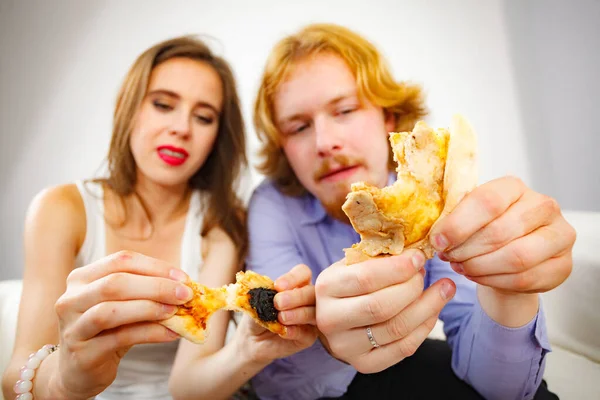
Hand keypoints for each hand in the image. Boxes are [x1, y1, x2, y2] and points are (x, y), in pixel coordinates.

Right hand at [50, 251, 192, 398]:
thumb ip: (147, 294)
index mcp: (82, 278)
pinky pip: (120, 338)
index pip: (121, 261)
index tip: (184, 278)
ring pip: (111, 310)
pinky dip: (150, 333)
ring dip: (150, 308)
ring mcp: (73, 327)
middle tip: (185, 294)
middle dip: (156, 286)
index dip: (155, 267)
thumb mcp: (124, 306)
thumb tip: (186, 288)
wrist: (79, 371)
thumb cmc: (107, 330)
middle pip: (115, 283)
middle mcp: (71, 299)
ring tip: (176, 312)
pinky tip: (171, 333)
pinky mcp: (82, 354)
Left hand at [235, 264, 317, 364]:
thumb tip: (271, 289)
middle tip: (278, 302)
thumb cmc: (256, 315)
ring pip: (314, 312)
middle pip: (312, 292)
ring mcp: (310, 318)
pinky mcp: (309, 337)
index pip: (303, 273)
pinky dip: (296, 331)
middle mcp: (307, 299)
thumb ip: (265, 294)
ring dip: (298, 313)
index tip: (278, 286)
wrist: (251, 340)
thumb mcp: (257, 301)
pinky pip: (308, 332)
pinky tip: (284, 332)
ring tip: (281, 317)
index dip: (293, 277)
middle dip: (296, 296)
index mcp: (296, 285)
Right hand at [315, 250, 455, 372]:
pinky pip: (403, 348)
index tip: (419, 257)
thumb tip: (416, 251)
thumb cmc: (347, 285)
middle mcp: (330, 320)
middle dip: (413, 287)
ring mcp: (346, 346)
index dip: (398, 268)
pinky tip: (433, 310)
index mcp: (326, 288)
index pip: (365, 279)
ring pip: (396, 329)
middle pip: (381, 306)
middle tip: (428, 273)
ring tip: (444, 289)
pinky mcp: (364, 364)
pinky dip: (424, 327)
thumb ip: (378, 257)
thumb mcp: (352, 265)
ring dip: (428, 307)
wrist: (332, 318)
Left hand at [431, 176, 575, 293]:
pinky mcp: (563, 264)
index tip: (438, 241)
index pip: (487, 201)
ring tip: (461, 267)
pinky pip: (524, 279)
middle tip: (448, 257)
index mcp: (515, 187)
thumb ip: (454, 216)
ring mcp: (559, 235)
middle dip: (467, 250)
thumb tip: (435, 233)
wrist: (513, 252)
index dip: (459, 224)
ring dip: (480, 267)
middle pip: (499, 232)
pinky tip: (477, 276)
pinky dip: (494, 281)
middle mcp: (543, 206)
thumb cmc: (486, 227)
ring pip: (515, 258)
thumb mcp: (469, 214)